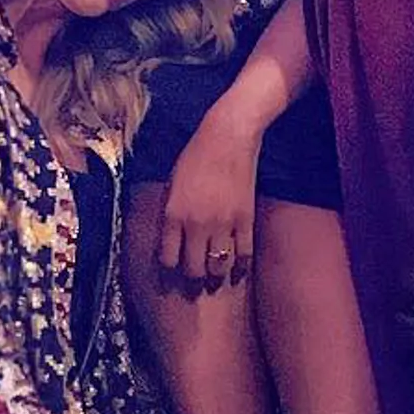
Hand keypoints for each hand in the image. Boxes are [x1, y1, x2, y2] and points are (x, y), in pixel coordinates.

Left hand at [158, 106, 263, 288]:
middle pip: (193, 269)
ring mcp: (223, 223)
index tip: (175, 266)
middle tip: (196, 277)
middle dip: (193, 277)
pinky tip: (238, 269)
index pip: (168, 259)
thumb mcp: (172, 184)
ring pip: (218, 267)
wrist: (227, 136)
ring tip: (216, 274)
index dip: (171, 267)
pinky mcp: (245, 219)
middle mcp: (196, 224)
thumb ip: (170, 213)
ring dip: (216, 273)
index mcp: (174, 214)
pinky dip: (241, 266)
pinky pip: (244, 254)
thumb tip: (170, 237)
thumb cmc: (195, 155)